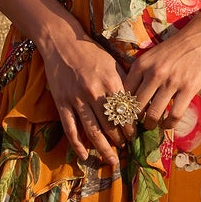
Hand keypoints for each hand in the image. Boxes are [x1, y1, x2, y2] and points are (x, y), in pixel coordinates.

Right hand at [36, 15, 132, 167]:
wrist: (62, 42)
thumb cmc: (91, 52)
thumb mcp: (113, 62)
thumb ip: (125, 81)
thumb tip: (138, 100)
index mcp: (111, 81)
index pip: (125, 111)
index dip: (130, 127)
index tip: (134, 134)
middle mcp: (95, 92)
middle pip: (111, 125)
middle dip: (120, 139)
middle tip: (125, 146)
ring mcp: (77, 99)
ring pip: (92, 131)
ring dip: (104, 148)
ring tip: (111, 158)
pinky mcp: (62, 103)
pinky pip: (70, 128)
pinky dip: (77, 144)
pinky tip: (85, 155)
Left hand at [122, 10, 200, 130]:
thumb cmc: (176, 46)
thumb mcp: (152, 55)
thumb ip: (142, 73)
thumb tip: (132, 97)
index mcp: (141, 64)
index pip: (124, 93)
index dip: (122, 107)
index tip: (124, 115)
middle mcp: (153, 73)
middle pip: (136, 107)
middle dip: (134, 120)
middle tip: (136, 125)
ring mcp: (171, 82)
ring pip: (153, 114)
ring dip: (150, 124)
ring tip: (151, 126)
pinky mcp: (188, 88)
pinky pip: (174, 114)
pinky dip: (169, 124)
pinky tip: (167, 124)